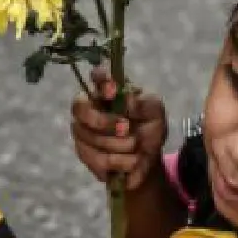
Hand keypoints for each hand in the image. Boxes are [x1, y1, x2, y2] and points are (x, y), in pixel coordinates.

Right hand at [70, 68, 167, 190]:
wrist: (148, 159)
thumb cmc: (149, 128)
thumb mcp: (156, 113)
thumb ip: (146, 103)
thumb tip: (129, 101)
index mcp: (109, 90)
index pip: (98, 76)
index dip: (101, 80)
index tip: (113, 90)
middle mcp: (90, 107)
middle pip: (80, 109)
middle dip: (105, 122)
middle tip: (126, 128)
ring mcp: (82, 130)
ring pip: (91, 137)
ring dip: (119, 145)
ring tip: (137, 148)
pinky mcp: (83, 152)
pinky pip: (95, 158)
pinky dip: (118, 161)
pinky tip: (131, 161)